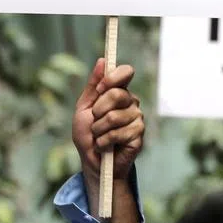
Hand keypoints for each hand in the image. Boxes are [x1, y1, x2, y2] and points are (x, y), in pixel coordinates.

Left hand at [72, 58, 144, 182]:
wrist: (91, 161)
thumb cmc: (87, 135)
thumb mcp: (84, 108)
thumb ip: (93, 85)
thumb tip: (103, 60)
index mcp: (119, 92)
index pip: (126, 72)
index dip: (112, 78)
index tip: (98, 90)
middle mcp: (131, 102)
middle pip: (117, 94)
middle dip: (98, 110)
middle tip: (94, 122)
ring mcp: (137, 118)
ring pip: (115, 116)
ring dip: (99, 130)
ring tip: (99, 137)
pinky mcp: (139, 135)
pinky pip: (119, 133)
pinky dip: (105, 141)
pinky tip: (105, 146)